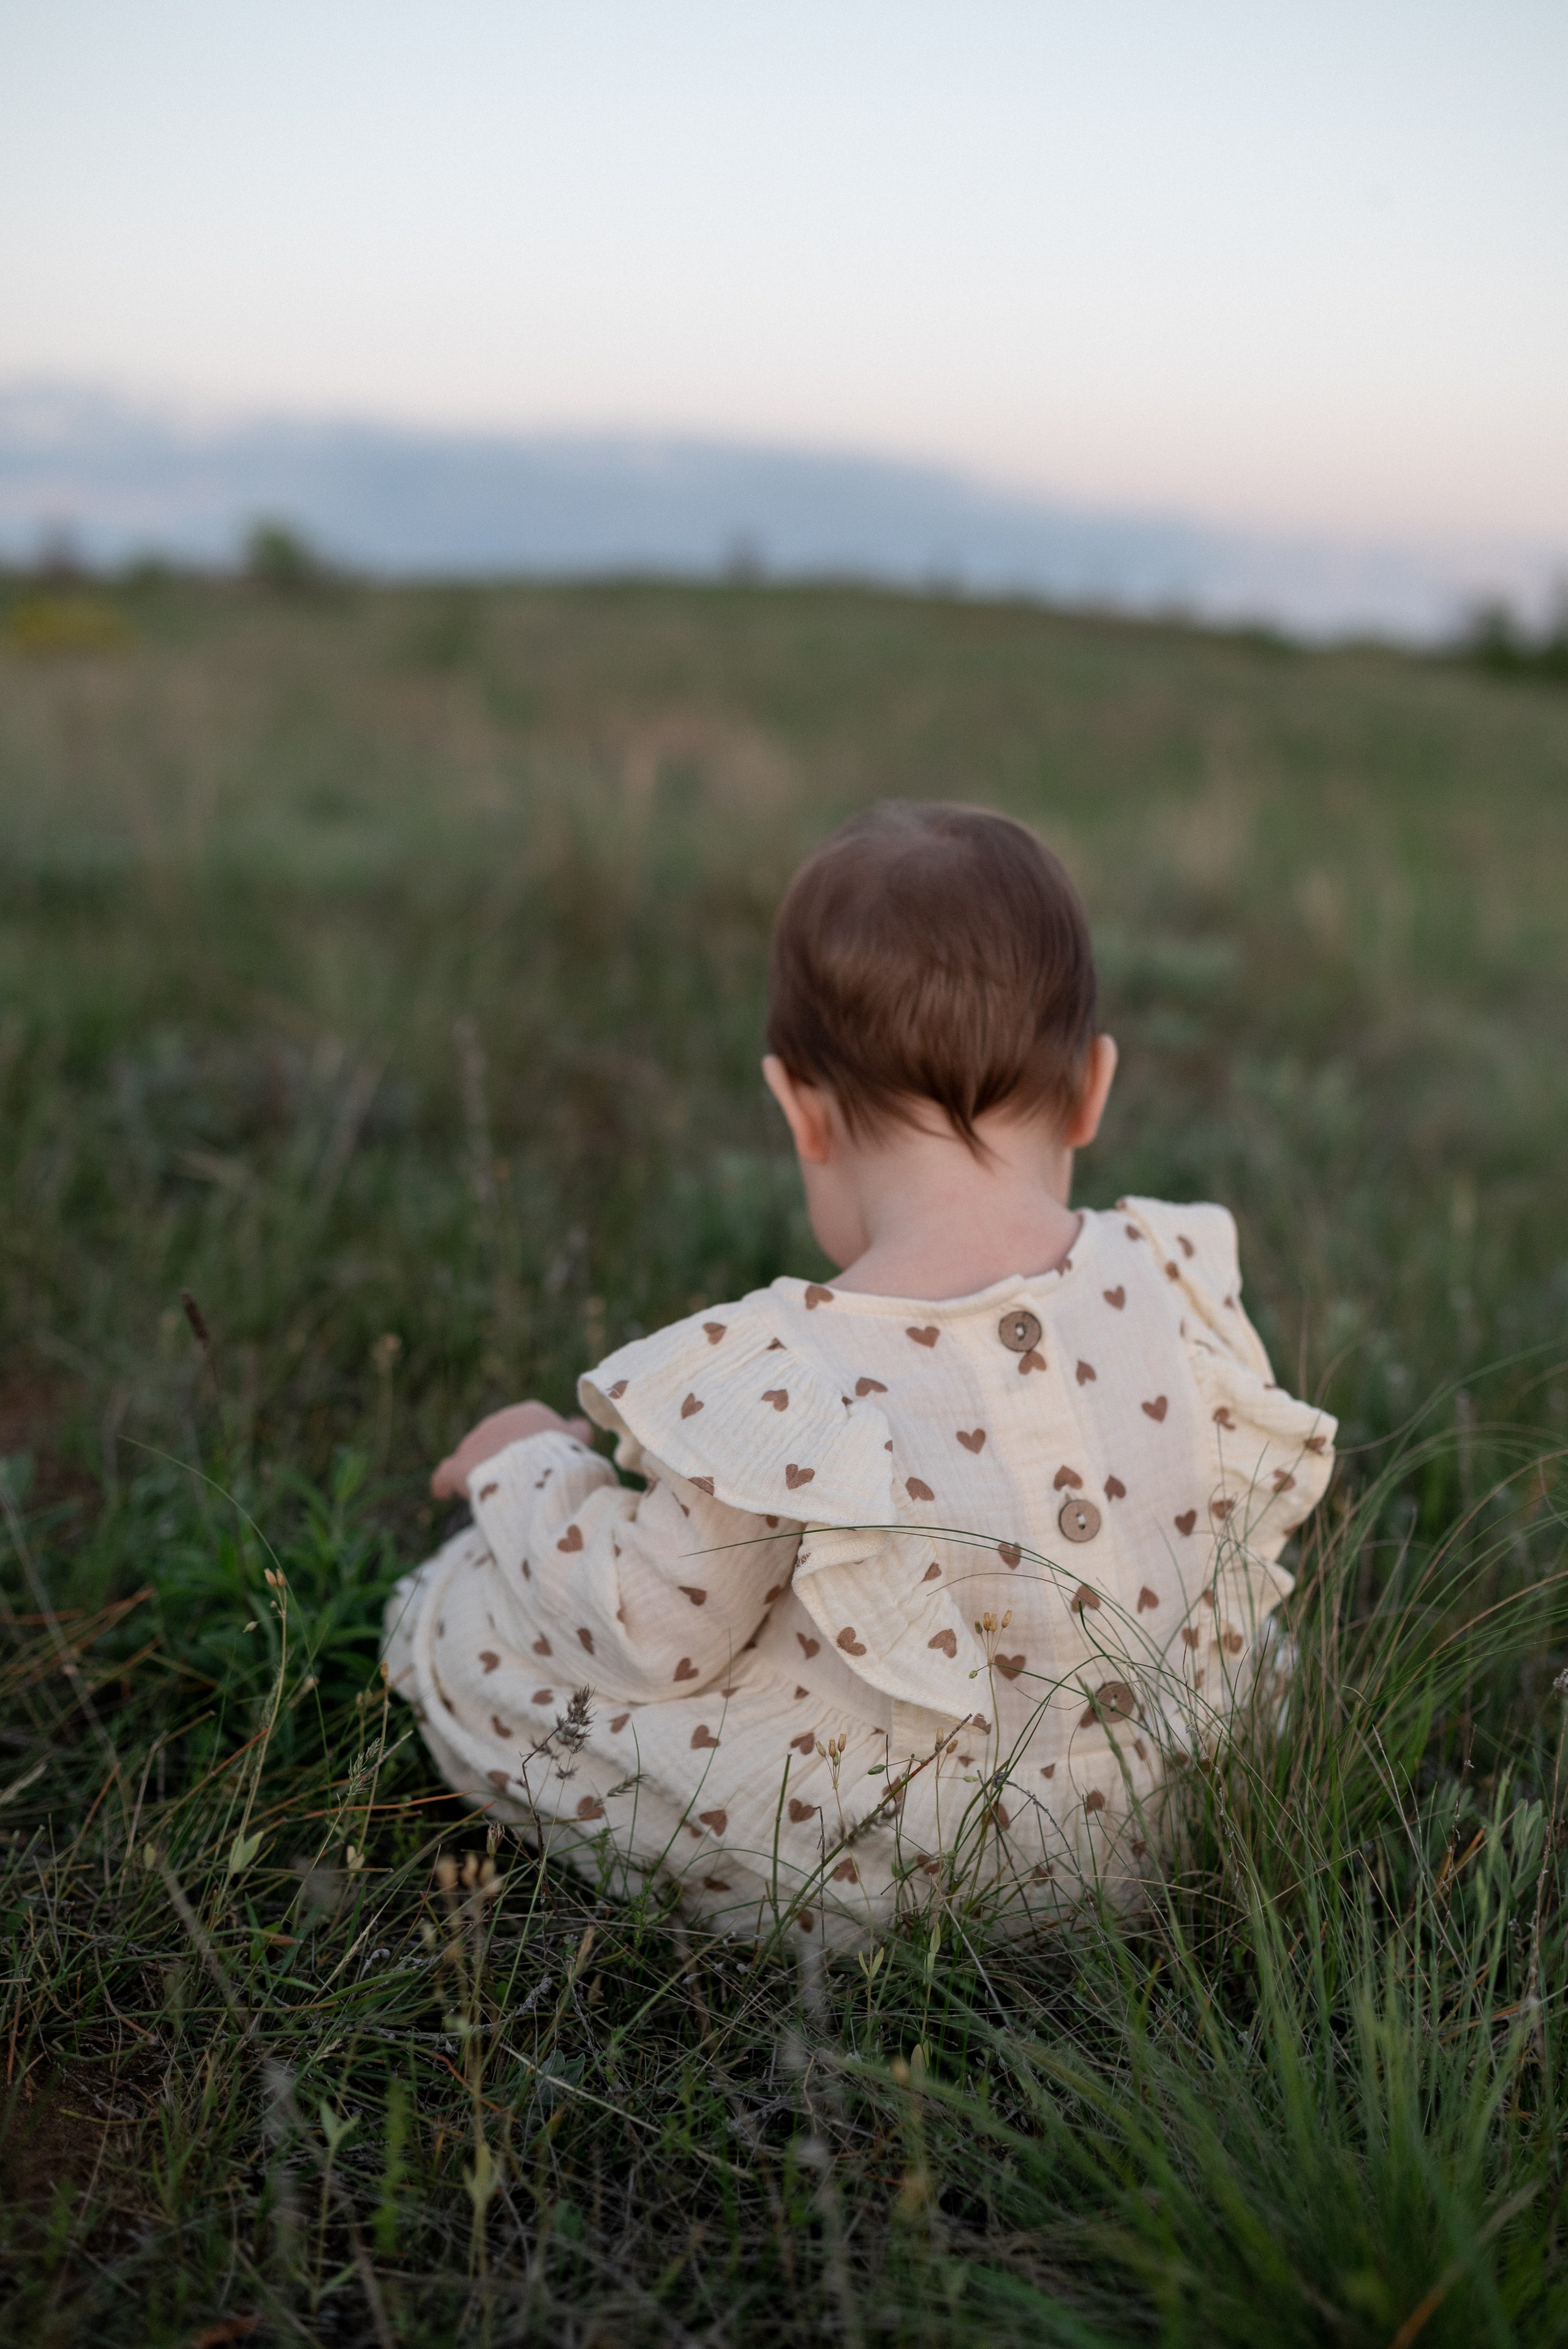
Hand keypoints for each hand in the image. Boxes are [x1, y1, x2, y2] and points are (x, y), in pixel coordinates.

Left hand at [431, 1401, 592, 1499]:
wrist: (536, 1468)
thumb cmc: (562, 1456)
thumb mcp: (577, 1441)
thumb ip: (576, 1432)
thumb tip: (580, 1426)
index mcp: (529, 1414)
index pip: (528, 1429)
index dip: (532, 1449)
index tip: (536, 1466)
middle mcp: (499, 1422)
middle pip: (499, 1443)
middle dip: (503, 1460)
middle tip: (514, 1485)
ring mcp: (475, 1443)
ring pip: (474, 1457)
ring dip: (478, 1473)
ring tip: (487, 1494)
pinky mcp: (458, 1466)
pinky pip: (445, 1474)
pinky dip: (444, 1483)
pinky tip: (441, 1492)